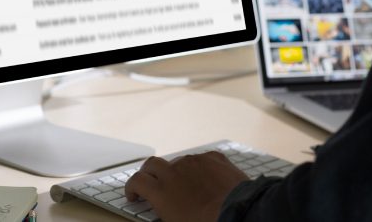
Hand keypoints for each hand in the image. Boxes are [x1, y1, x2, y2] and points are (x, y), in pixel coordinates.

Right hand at [125, 151, 248, 221]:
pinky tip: (205, 179)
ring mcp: (194, 161)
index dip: (132, 187)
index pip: (136, 181)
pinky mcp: (214, 157)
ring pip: (178, 161)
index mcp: (161, 191)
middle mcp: (174, 171)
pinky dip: (199, 168)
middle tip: (151, 184)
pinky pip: (201, 159)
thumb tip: (165, 210)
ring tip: (185, 186)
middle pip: (152, 164)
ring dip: (176, 171)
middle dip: (149, 173)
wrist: (239, 213)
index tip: (134, 195)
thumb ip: (164, 211)